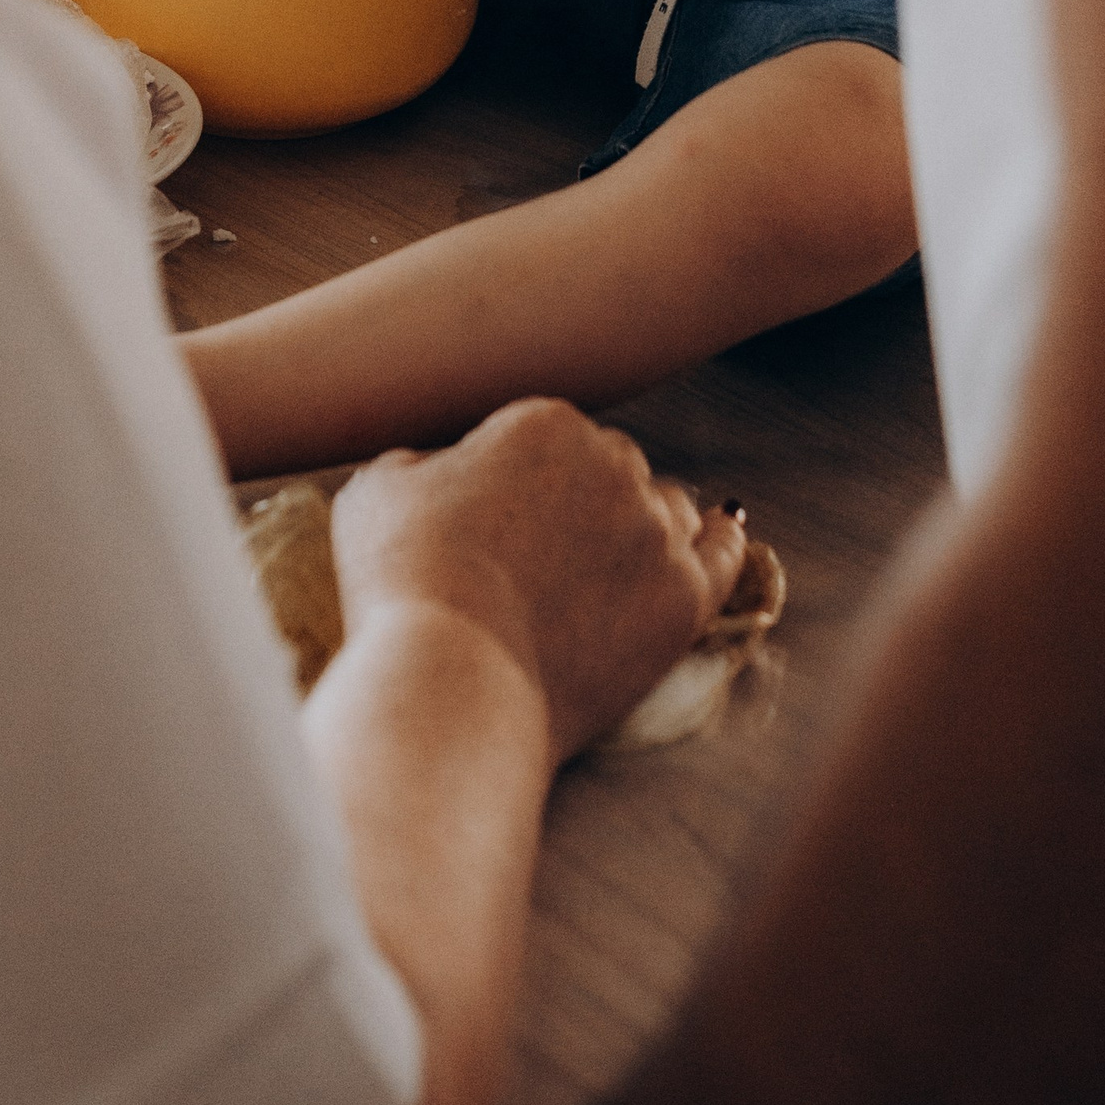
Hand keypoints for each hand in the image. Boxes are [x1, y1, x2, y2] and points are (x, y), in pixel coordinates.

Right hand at [330, 400, 744, 767]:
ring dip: (645, 524)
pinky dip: (724, 542)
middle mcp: (613, 463)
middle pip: (612, 468)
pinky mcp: (683, 600)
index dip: (524, 482)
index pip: (551, 437)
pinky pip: (723, 557)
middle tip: (548, 554)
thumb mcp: (378, 489)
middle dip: (586, 500)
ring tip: (615, 563)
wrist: (451, 682)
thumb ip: (422, 462)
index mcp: (543, 423)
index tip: (503, 522)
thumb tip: (442, 469)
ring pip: (666, 508)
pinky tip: (726, 532)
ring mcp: (654, 533)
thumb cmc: (402, 583)